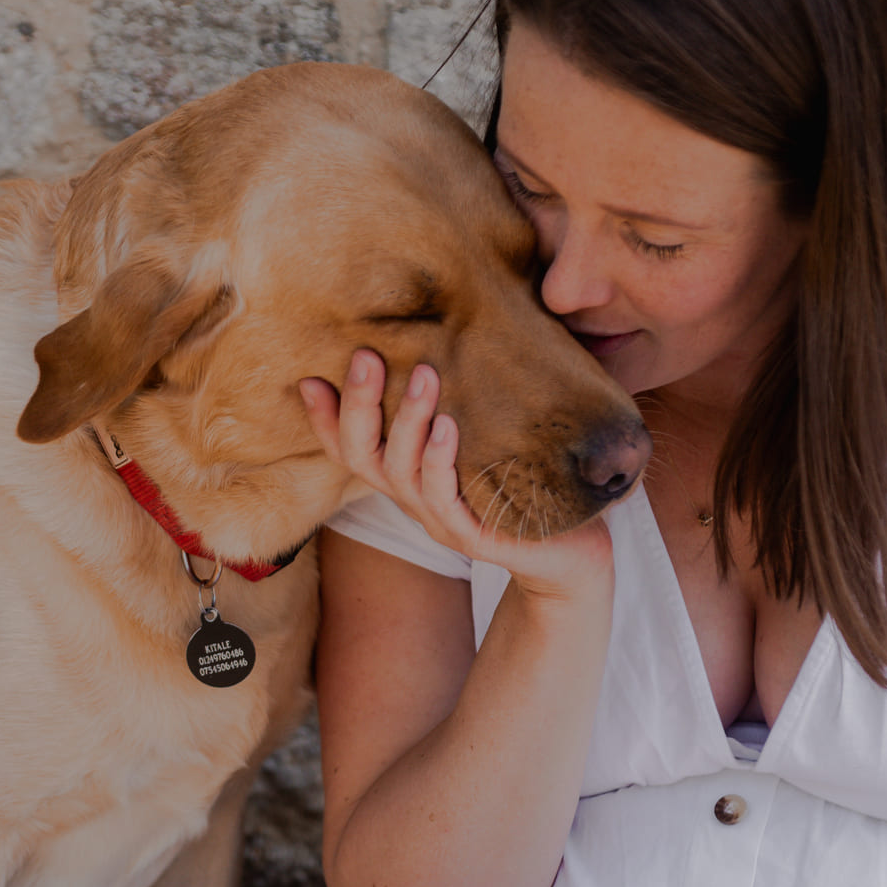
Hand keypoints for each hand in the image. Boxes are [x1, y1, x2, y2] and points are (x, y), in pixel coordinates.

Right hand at [300, 350, 612, 603]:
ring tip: (425, 375)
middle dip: (359, 405)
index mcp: (408, 475)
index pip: (350, 448)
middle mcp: (413, 499)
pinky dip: (440, 460)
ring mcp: (440, 521)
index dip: (324, 420)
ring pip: (401, 472)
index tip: (311, 380)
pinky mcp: (473, 538)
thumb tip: (451, 334)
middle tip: (367, 357)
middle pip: (362, 455)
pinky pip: (444, 500)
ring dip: (408, 420)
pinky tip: (450, 425)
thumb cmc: (530, 482)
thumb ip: (461, 400)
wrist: (575, 551)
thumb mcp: (489, 436)